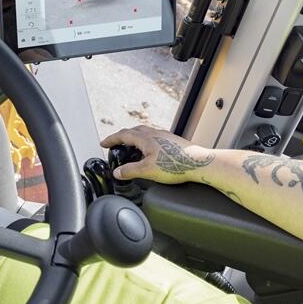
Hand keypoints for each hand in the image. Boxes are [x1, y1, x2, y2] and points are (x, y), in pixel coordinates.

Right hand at [100, 126, 214, 184]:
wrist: (199, 163)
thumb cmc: (176, 164)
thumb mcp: (147, 171)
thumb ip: (129, 171)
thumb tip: (117, 172)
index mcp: (145, 138)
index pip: (122, 135)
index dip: (111, 139)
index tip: (103, 143)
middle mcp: (154, 133)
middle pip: (133, 130)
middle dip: (121, 136)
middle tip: (115, 143)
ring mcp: (164, 136)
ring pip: (144, 132)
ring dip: (134, 137)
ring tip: (131, 146)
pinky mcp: (172, 141)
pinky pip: (154, 136)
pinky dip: (145, 140)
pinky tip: (150, 150)